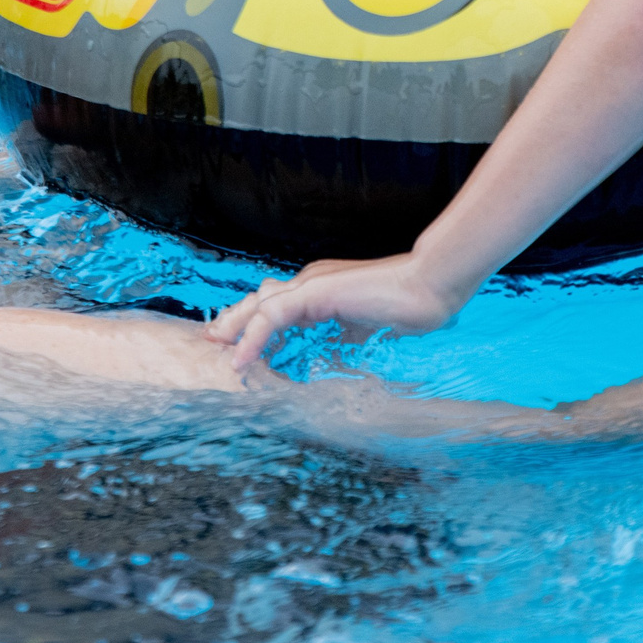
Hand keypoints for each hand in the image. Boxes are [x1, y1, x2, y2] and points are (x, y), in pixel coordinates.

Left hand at [208, 252, 462, 369]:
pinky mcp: (314, 292)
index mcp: (321, 290)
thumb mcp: (364, 328)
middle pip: (260, 299)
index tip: (239, 346)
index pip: (278, 303)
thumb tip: (332, 354)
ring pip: (260, 305)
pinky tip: (243, 360)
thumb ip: (343, 335)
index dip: (255, 322)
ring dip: (236, 328)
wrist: (429, 287)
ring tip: (219, 351)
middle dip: (234, 320)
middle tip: (213, 341)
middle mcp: (311, 282)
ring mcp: (311, 284)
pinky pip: (272, 315)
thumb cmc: (407, 307)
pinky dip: (253, 338)